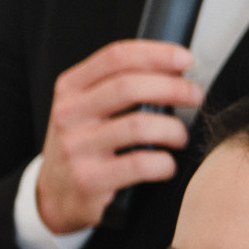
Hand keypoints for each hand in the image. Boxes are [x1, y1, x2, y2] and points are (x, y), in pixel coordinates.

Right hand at [32, 39, 202, 233]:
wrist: (55, 195)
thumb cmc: (82, 146)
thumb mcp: (86, 108)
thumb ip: (116, 85)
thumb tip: (174, 70)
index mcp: (69, 89)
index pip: (116, 57)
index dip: (157, 54)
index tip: (186, 60)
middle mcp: (68, 115)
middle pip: (129, 86)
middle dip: (173, 88)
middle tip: (194, 96)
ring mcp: (75, 148)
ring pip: (139, 125)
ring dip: (173, 129)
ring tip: (180, 137)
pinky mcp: (88, 179)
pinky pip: (140, 164)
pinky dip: (164, 163)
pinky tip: (166, 165)